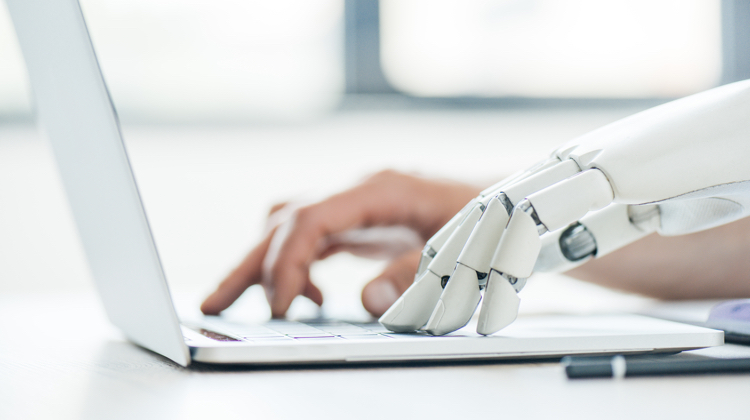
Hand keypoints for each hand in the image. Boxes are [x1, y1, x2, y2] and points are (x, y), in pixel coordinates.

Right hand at [200, 170, 481, 317]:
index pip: (311, 218)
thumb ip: (416, 273)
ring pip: (292, 227)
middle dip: (251, 263)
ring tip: (235, 303)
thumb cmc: (492, 223)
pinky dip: (299, 267)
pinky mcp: (363, 223)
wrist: (513, 208)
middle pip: (287, 221)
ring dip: (264, 264)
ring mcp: (359, 205)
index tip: (283, 307)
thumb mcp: (463, 252)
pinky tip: (310, 298)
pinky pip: (314, 239)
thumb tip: (367, 299)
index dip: (287, 263)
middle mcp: (361, 192)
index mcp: (381, 190)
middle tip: (216, 305)